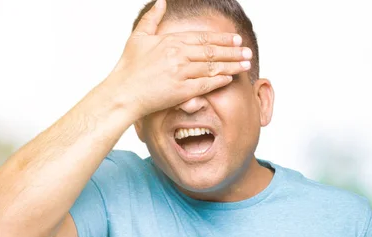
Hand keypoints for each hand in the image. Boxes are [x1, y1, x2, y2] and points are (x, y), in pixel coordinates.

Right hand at [106, 0, 251, 117]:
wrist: (123, 92)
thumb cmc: (129, 67)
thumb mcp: (139, 36)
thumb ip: (153, 18)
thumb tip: (162, 2)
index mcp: (171, 41)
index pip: (203, 38)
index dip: (222, 38)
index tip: (236, 39)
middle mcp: (178, 55)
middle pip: (212, 52)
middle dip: (233, 51)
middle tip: (248, 51)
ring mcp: (181, 73)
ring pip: (213, 67)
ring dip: (232, 65)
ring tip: (246, 64)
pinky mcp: (182, 91)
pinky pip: (206, 84)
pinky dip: (219, 80)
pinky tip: (230, 78)